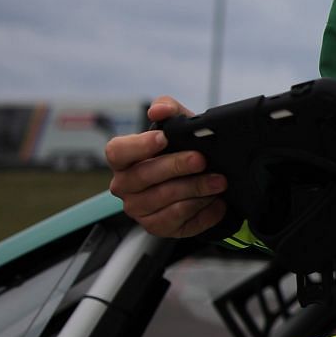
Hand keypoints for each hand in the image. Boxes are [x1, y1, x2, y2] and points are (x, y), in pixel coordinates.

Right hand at [104, 95, 228, 237]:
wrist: (204, 178)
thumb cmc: (182, 150)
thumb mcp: (179, 126)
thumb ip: (168, 110)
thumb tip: (158, 110)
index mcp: (124, 159)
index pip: (117, 152)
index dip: (138, 146)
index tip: (163, 138)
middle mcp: (125, 186)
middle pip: (143, 177)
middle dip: (176, 166)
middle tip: (202, 160)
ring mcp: (139, 209)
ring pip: (163, 200)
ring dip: (195, 189)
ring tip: (218, 181)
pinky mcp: (157, 227)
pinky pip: (176, 221)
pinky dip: (200, 211)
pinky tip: (216, 202)